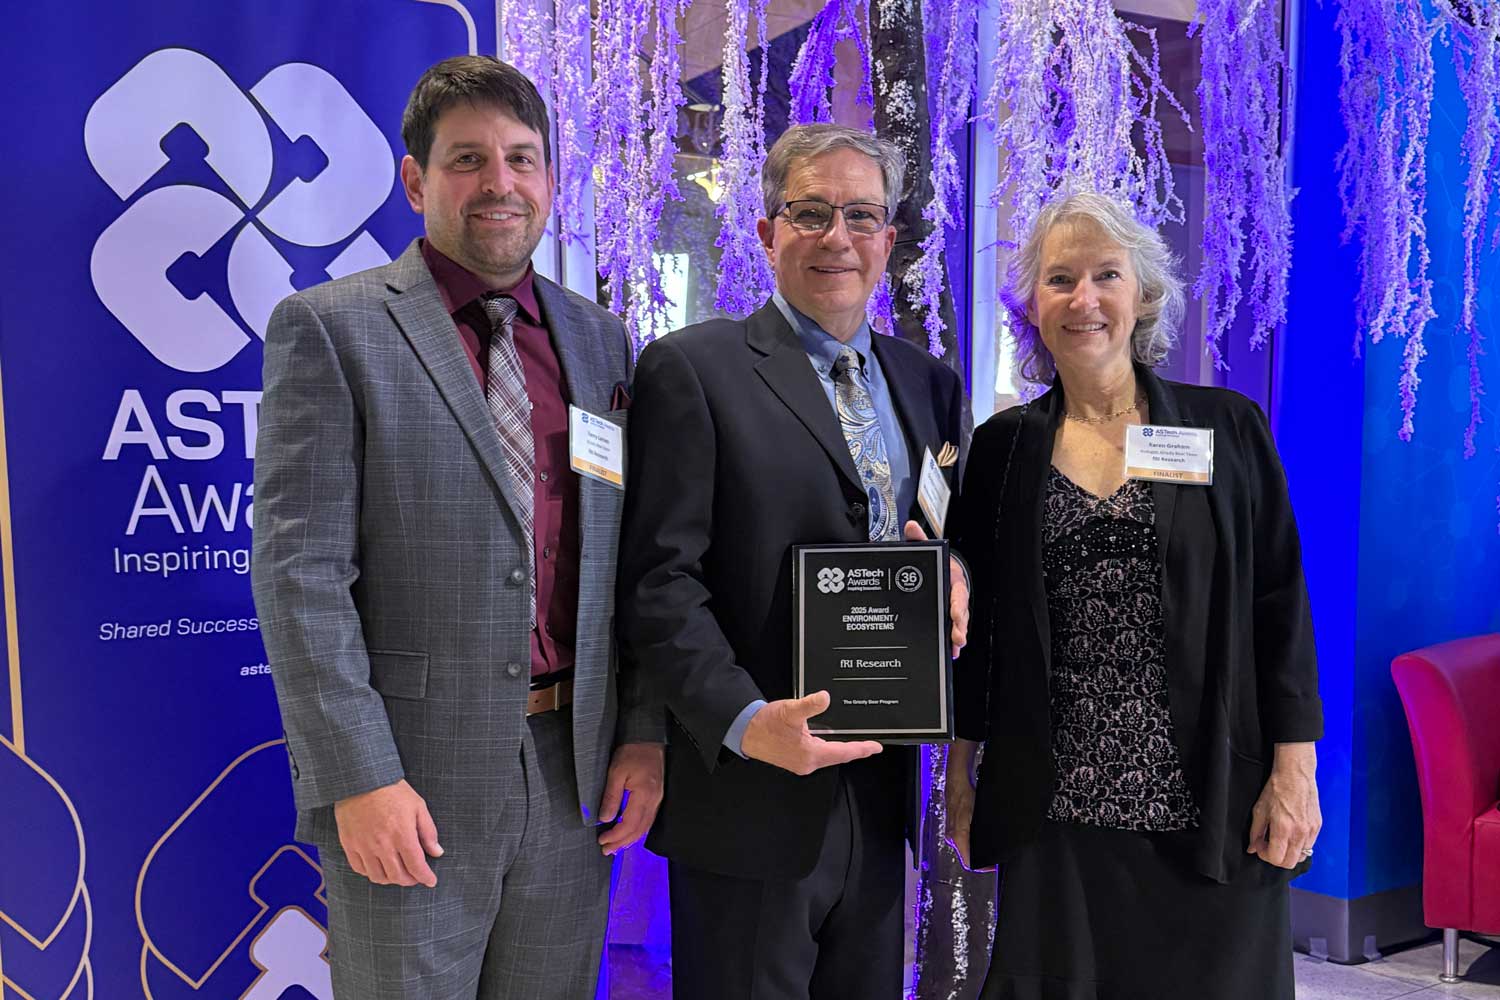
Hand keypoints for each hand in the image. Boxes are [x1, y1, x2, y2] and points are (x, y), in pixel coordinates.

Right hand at [334, 779, 441, 886]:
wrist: (361, 779)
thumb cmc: (393, 790)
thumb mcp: (418, 806)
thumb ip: (428, 832)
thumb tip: (437, 852)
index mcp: (402, 835)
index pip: (416, 866)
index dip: (425, 877)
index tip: (431, 881)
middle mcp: (383, 845)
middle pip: (398, 876)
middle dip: (410, 880)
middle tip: (415, 876)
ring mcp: (364, 846)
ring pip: (378, 877)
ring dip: (391, 879)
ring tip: (397, 873)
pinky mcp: (349, 844)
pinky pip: (360, 869)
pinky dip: (371, 873)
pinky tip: (378, 867)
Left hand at [597, 742, 664, 855]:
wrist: (648, 738)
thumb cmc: (632, 752)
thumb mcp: (616, 772)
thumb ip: (611, 797)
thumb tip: (605, 818)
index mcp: (644, 795)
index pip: (629, 824)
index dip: (616, 836)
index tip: (603, 841)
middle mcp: (653, 800)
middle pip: (639, 830)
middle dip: (622, 842)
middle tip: (607, 850)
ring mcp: (657, 799)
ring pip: (645, 827)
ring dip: (630, 839)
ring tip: (617, 846)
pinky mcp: (657, 796)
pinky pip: (648, 819)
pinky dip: (638, 830)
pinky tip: (631, 833)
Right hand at [741, 692, 882, 775]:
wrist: (745, 732)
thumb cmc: (765, 725)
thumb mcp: (790, 710)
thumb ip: (810, 705)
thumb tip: (825, 698)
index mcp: (810, 754)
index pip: (844, 752)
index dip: (862, 749)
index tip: (875, 747)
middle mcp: (808, 762)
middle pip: (838, 756)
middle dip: (854, 750)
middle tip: (869, 744)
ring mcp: (801, 762)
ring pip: (828, 755)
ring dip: (841, 749)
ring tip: (854, 741)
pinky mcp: (795, 759)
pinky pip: (818, 754)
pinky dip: (828, 747)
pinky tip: (829, 738)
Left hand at [903, 520, 968, 655]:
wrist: (945, 570)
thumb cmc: (937, 563)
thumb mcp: (927, 549)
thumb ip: (919, 539)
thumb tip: (910, 526)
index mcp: (952, 580)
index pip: (958, 593)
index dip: (957, 604)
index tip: (955, 613)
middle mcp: (955, 596)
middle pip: (960, 613)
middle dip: (959, 626)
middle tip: (957, 637)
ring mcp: (953, 609)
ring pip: (958, 624)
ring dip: (956, 636)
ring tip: (955, 647)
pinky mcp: (947, 619)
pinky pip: (951, 631)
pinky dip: (951, 643)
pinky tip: (950, 653)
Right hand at [943, 739, 992, 870]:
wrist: (958, 781)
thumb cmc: (966, 795)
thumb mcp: (978, 816)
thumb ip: (980, 834)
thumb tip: (992, 848)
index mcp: (957, 837)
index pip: (969, 863)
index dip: (983, 867)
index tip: (993, 866)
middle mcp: (952, 837)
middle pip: (967, 857)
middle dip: (981, 859)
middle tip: (994, 859)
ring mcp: (953, 832)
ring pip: (966, 848)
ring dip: (977, 850)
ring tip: (990, 849)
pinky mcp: (955, 826)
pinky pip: (964, 840)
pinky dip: (973, 841)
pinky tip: (981, 836)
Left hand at [1247, 742, 1320, 868]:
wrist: (1295, 775)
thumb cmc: (1276, 789)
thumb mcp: (1259, 810)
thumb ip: (1255, 832)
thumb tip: (1253, 848)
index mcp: (1283, 828)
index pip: (1277, 858)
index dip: (1265, 856)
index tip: (1260, 847)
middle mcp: (1300, 832)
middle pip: (1290, 863)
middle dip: (1277, 858)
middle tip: (1269, 847)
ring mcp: (1311, 830)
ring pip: (1301, 856)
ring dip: (1289, 853)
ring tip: (1280, 840)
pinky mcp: (1317, 826)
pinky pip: (1309, 846)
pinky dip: (1299, 846)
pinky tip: (1291, 834)